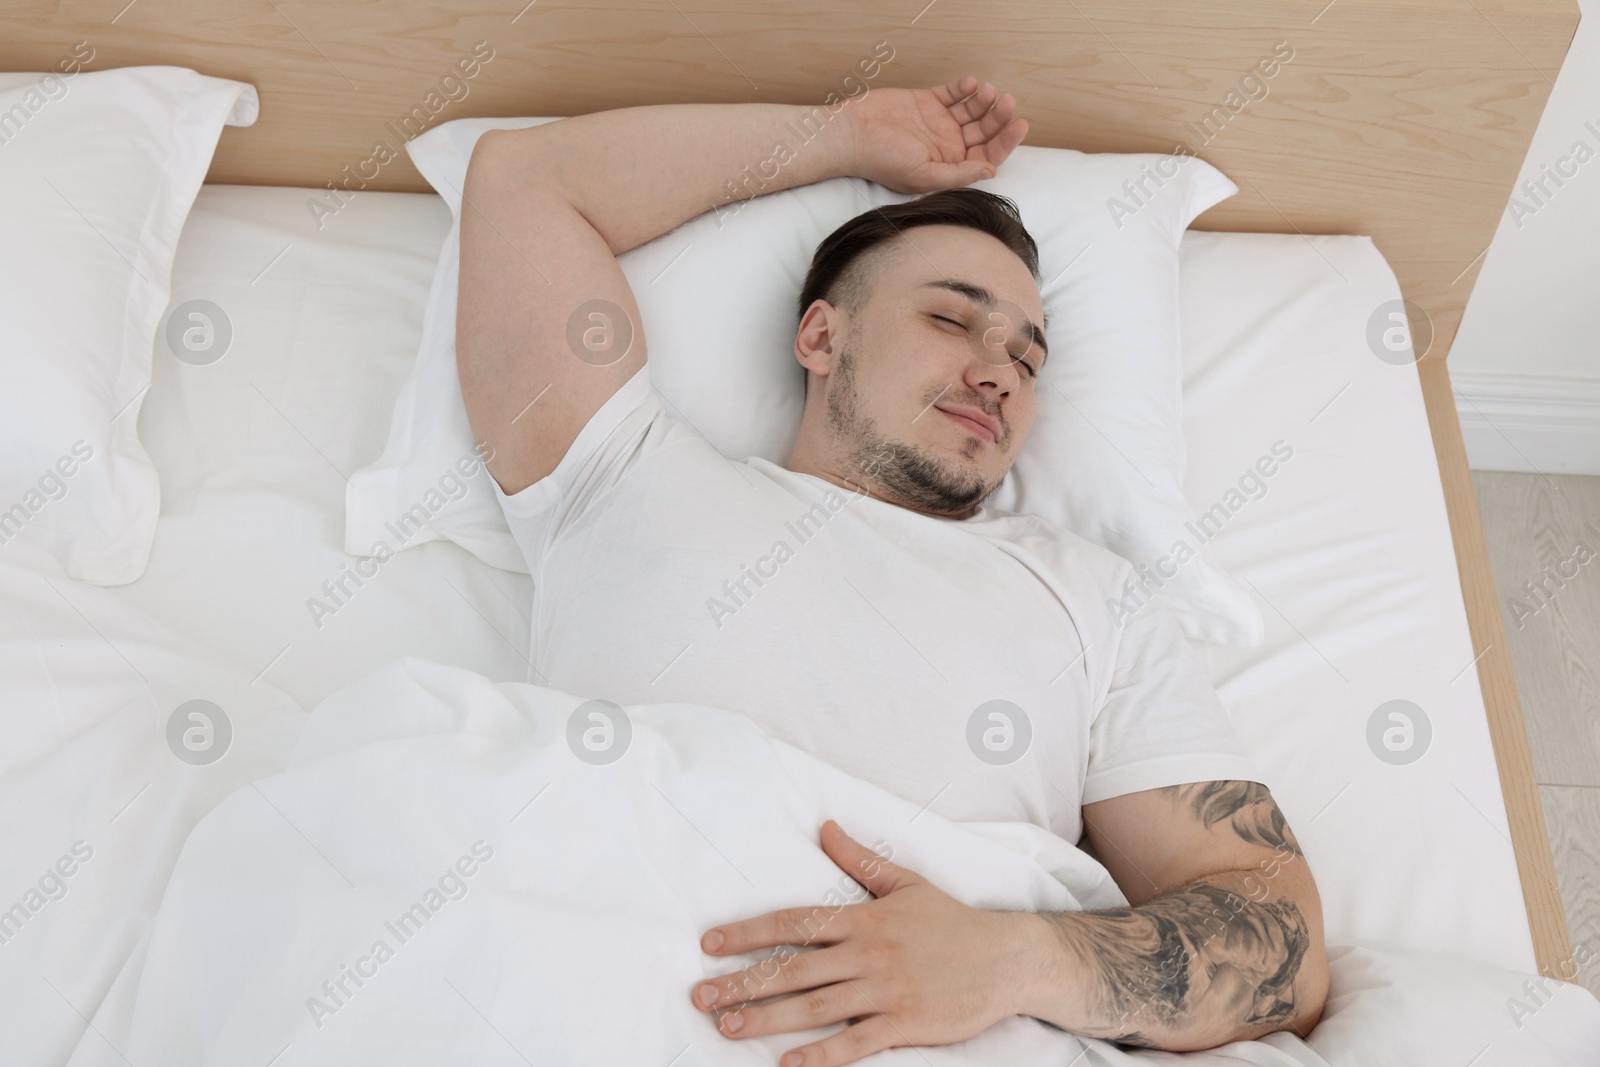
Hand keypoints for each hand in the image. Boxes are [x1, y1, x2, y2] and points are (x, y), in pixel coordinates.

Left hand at [691, 819, 1042, 1065]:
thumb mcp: (906, 883)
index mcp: (865, 918)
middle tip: (700, 995)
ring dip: (767, 1018)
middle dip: (743, 982)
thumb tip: (826, 828)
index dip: (749, 932)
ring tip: (727, 1026)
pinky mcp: (905, 1025)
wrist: (1008, 959)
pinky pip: (856, 1043)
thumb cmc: (954, 922)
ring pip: (815, 1005)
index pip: (795, 923)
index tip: (711, 943)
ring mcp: (886, 991)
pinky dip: (821, 1055)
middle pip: (794, 969)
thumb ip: (860, 860)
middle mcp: (868, 953)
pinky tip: (788, 1063)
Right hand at [840, 75, 1028, 193]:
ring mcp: (937, 124)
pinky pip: (952, 94)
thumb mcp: (923, 175)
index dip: (1005, 142)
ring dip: (983, 101)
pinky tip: (969, 84)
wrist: (852, 134)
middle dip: (999, 118)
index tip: (1019, 125)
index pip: (986, 156)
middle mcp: (947, 146)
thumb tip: (991, 171)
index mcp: (949, 167)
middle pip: (984, 132)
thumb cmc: (882, 161)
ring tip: (986, 91)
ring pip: (972, 111)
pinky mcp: (926, 103)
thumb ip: (958, 175)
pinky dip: (963, 88)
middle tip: (1008, 103)